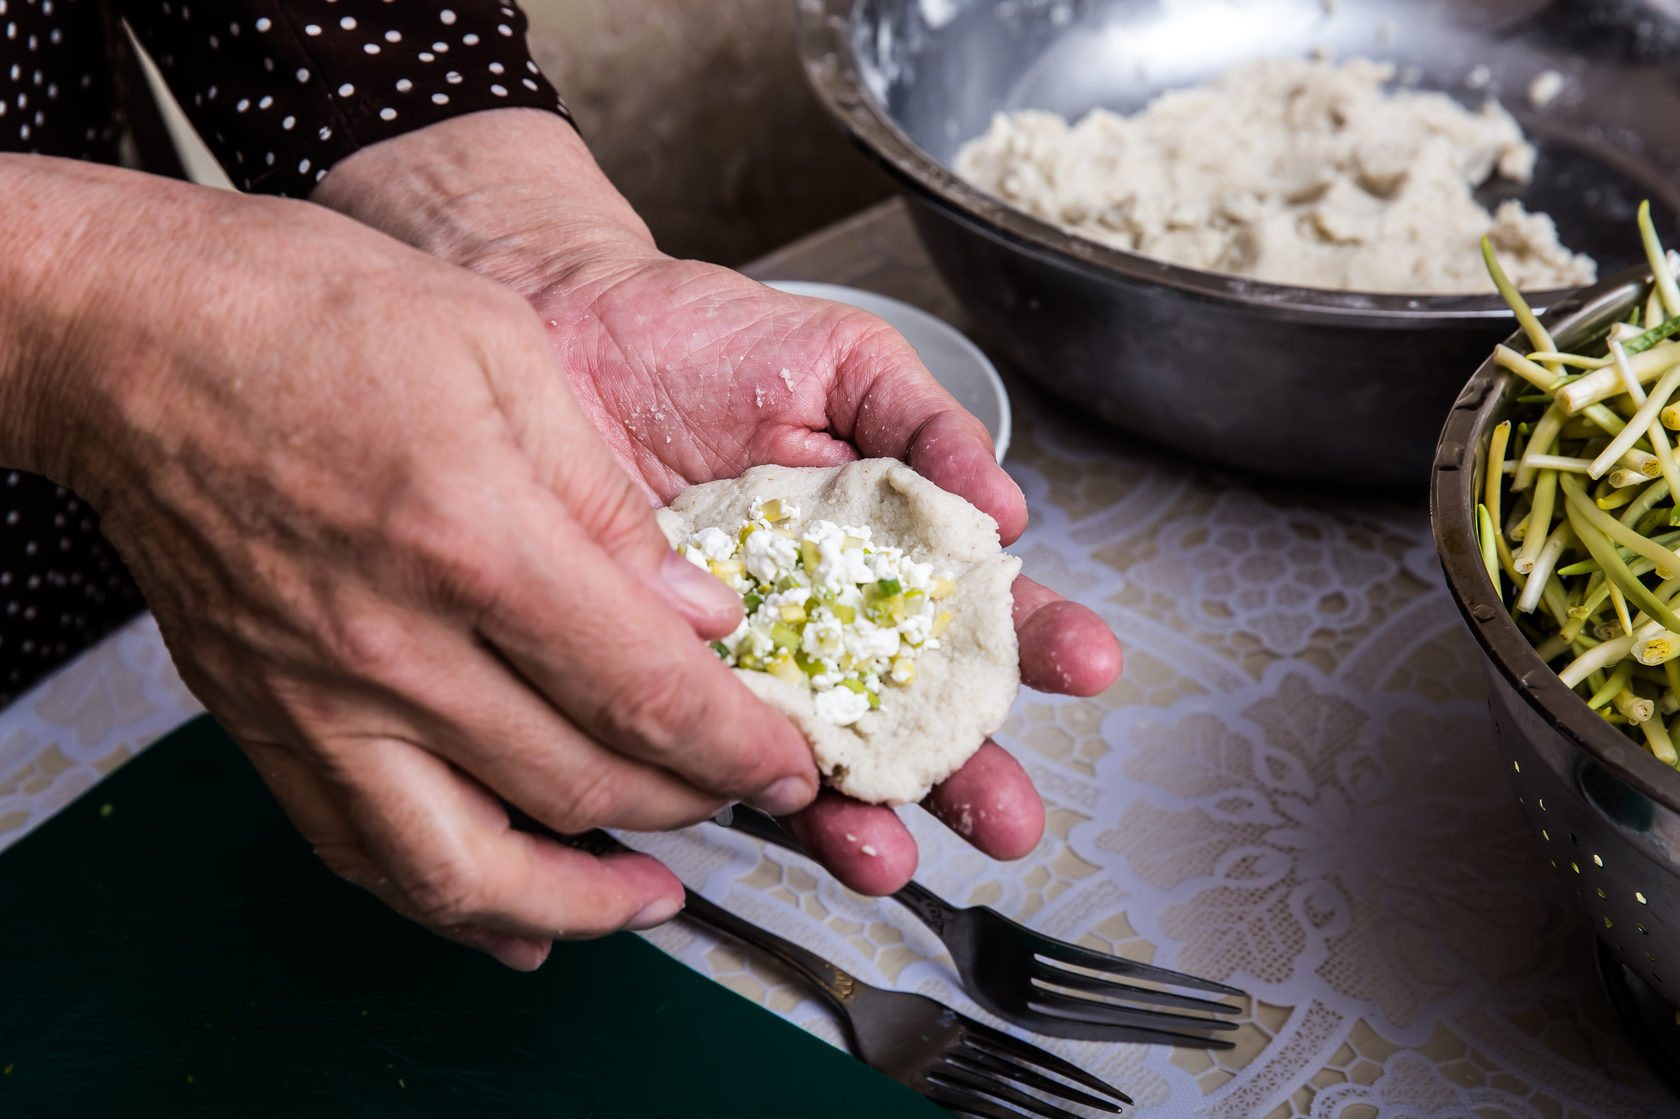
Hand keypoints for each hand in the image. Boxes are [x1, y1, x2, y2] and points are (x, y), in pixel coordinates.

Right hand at [2, 156, 822, 967]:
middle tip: (744, 792)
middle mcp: (393, 645)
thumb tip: (697, 614)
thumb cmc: (310, 315)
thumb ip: (611, 504)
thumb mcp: (507, 356)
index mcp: (475, 541)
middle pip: (580, 784)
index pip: (647, 693)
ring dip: (577, 903)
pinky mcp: (263, 720)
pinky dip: (448, 903)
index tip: (788, 761)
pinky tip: (507, 913)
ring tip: (646, 896)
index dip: (739, 746)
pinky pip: (361, 853)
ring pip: (468, 866)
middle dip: (691, 803)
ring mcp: (317, 698)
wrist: (134, 335)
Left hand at [319, 111, 1123, 893]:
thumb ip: (923, 423)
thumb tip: (1003, 505)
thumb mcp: (837, 359)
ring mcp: (743, 654)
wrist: (561, 330)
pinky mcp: (657, 676)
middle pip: (909, 711)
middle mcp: (820, 615)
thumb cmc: (696, 337)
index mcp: (880, 545)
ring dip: (862, 814)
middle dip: (966, 771)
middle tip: (1006, 818)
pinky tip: (777, 814)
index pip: (973, 605)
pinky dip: (742, 793)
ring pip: (816, 753)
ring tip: (888, 853)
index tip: (1082, 664)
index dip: (1033, 639)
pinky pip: (705, 748)